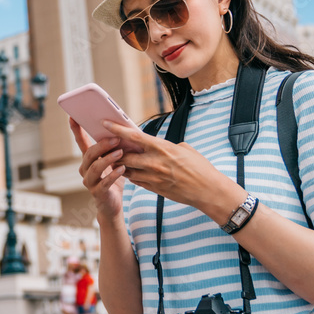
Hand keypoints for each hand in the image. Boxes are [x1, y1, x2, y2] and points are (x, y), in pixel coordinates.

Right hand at [71, 117, 125, 221]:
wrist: (112, 205)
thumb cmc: (114, 180)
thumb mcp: (113, 162)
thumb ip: (114, 148)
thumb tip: (123, 131)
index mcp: (88, 160)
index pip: (81, 142)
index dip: (76, 130)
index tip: (72, 117)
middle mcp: (85, 169)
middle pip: (89, 154)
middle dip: (101, 145)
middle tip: (115, 138)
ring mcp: (89, 181)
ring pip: (95, 168)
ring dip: (108, 159)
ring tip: (120, 153)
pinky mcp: (97, 193)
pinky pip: (104, 182)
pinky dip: (114, 175)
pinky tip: (123, 169)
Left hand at [101, 120, 243, 215]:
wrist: (209, 191)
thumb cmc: (200, 167)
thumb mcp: (185, 149)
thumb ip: (167, 146)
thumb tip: (157, 145)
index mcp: (162, 148)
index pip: (134, 136)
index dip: (117, 129)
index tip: (105, 123)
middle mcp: (155, 163)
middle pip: (124, 155)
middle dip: (113, 150)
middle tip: (106, 145)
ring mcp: (154, 178)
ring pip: (127, 170)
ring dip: (119, 164)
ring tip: (115, 158)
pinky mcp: (155, 189)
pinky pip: (136, 181)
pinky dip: (130, 175)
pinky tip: (129, 171)